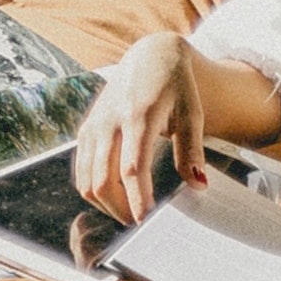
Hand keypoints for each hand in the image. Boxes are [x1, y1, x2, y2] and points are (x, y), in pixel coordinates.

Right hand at [71, 33, 206, 223]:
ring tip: (128, 213)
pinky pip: (82, 169)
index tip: (144, 219)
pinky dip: (93, 188)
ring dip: (104, 203)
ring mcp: (94, 125)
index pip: (132, 167)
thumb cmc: (176, 87)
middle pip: (103, 178)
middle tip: (139, 222)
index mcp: (139, 115)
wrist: (151, 57)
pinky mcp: (86, 130)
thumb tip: (198, 185)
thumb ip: (192, 151)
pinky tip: (114, 196)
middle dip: (119, 208)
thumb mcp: (192, 114)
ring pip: (86, 178)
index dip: (136, 197)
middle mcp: (110, 120)